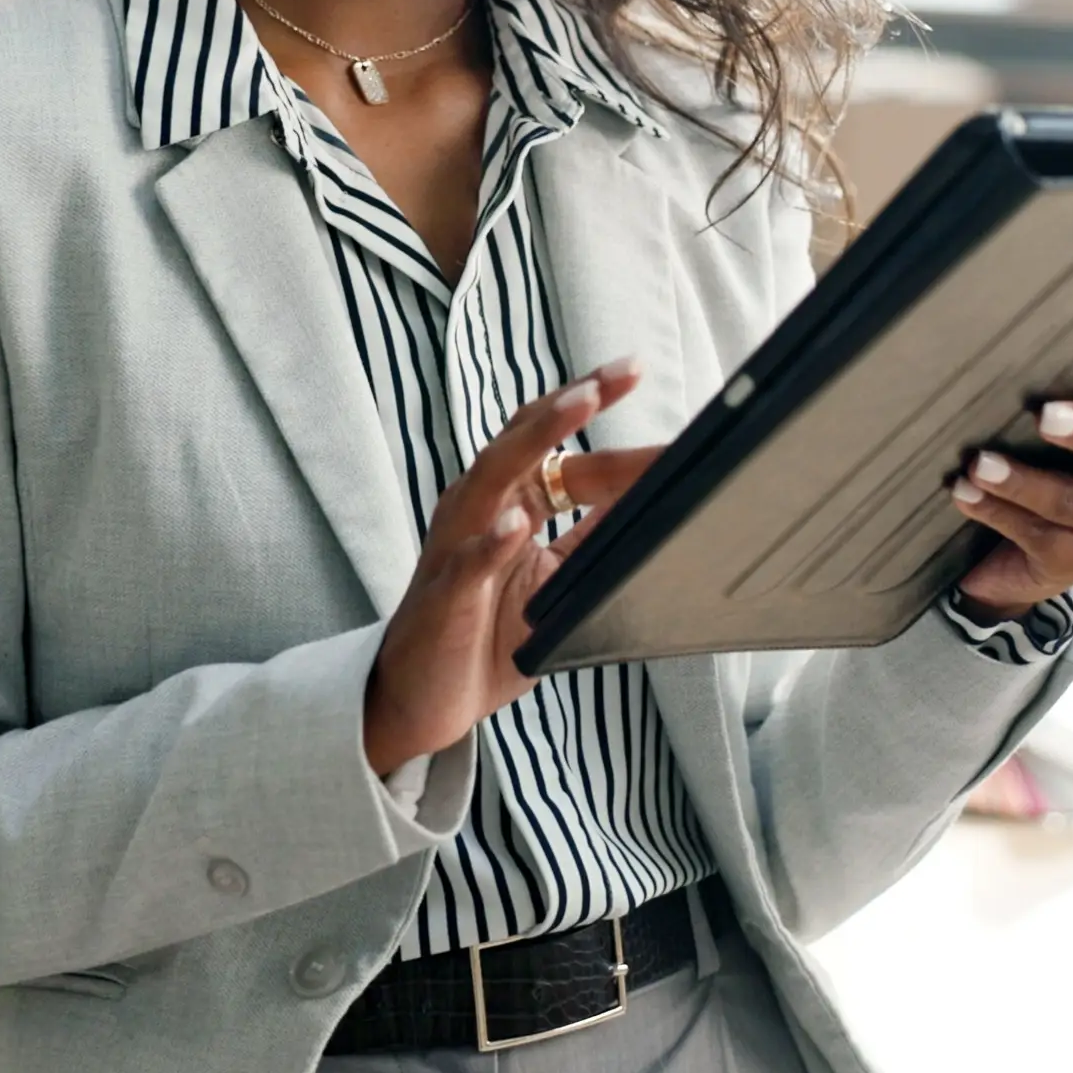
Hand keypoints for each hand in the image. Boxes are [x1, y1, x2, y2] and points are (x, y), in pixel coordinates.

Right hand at [363, 359, 658, 777]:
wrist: (419, 702)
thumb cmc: (483, 637)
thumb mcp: (555, 581)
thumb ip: (591, 537)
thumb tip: (653, 499)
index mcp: (505, 503)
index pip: (558, 448)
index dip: (605, 423)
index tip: (643, 382)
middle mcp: (476, 510)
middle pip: (524, 441)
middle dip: (574, 401)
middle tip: (624, 370)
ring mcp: (456, 548)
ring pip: (492, 478)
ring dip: (538, 439)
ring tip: (581, 404)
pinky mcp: (444, 597)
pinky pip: (467, 563)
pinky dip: (491, 542)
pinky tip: (517, 524)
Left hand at [948, 374, 1072, 615]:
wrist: (1005, 553)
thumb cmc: (1033, 462)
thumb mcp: (1049, 426)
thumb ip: (1054, 394)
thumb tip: (1010, 354)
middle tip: (1046, 417)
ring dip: (1023, 480)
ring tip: (980, 464)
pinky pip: (1043, 535)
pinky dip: (997, 511)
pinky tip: (966, 494)